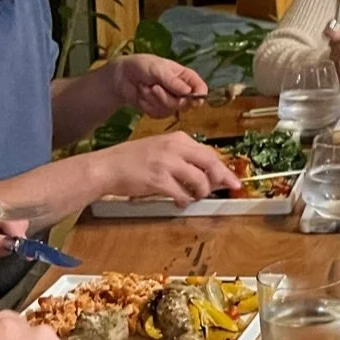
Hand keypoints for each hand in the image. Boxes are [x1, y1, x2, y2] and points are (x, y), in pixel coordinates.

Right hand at [95, 132, 238, 203]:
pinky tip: (179, 201)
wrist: (107, 167)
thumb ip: (182, 156)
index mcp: (178, 138)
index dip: (223, 168)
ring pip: (200, 181)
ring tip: (193, 196)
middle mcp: (175, 148)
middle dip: (222, 179)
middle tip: (228, 189)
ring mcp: (167, 164)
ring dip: (200, 193)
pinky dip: (184, 200)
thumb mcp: (160, 148)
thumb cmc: (132, 159)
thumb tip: (205, 171)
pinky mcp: (159, 180)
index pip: (209, 153)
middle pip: (211, 164)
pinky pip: (182, 194)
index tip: (232, 179)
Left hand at [114, 54, 208, 116]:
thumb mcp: (158, 69)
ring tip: (145, 88)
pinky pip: (158, 114)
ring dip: (154, 99)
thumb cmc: (142, 66)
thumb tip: (188, 91)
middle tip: (155, 88)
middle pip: (186, 104)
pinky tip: (141, 96)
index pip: (200, 88)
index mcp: (185, 77)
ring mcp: (170, 101)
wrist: (121, 77)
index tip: (192, 100)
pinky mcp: (159, 110)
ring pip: (170, 110)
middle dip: (167, 97)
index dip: (199, 96)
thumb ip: (173, 81)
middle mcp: (181, 91)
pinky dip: (147, 105)